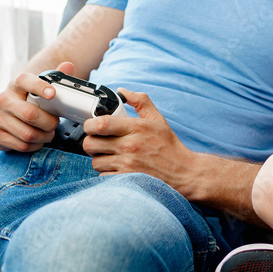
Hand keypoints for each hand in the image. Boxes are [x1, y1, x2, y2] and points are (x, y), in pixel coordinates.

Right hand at [0, 61, 72, 151]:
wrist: (9, 114)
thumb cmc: (30, 100)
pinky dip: (35, 145)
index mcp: (16, 85)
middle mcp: (3, 99)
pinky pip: (22, 145)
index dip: (39, 87)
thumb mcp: (42, 87)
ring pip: (28, 134)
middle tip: (55, 123)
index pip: (25, 81)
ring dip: (44, 136)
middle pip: (30, 114)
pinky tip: (37, 140)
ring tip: (48, 133)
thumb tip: (68, 66)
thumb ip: (56, 77)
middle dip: (49, 122)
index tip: (53, 94)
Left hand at [80, 89, 198, 188]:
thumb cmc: (169, 146)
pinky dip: (107, 172)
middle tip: (99, 142)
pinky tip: (118, 167)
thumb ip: (140, 101)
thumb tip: (122, 91)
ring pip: (95, 161)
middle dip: (91, 142)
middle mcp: (129, 146)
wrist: (183, 172)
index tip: (91, 126)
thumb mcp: (158, 119)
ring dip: (100, 159)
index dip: (89, 124)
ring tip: (111, 156)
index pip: (100, 124)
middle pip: (90, 144)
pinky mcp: (126, 180)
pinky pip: (103, 176)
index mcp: (136, 128)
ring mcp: (127, 165)